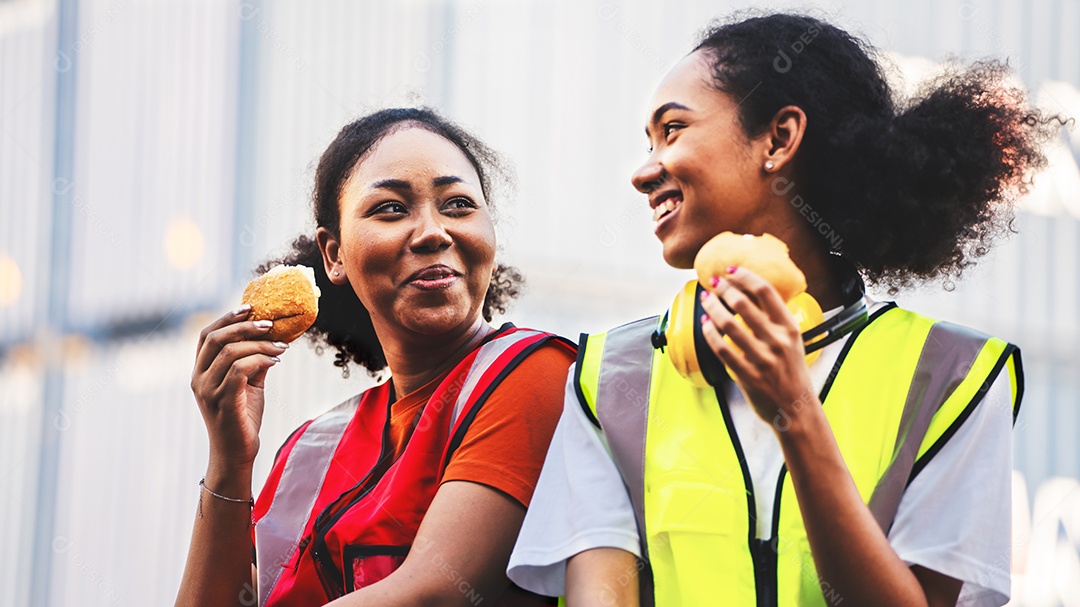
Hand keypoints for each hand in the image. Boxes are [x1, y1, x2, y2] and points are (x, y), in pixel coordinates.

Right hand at [190, 305, 286, 467]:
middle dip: (245, 326)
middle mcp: (199, 379)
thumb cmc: (242, 418)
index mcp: (200, 372)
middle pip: (216, 338)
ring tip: (282, 347)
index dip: (226, 318)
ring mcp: (209, 390)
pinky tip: (276, 361)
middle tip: (270, 324)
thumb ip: (253, 362)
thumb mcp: (248, 385)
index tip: (249, 308)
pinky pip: (240, 370)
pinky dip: (260, 360)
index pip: (206, 335)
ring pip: (231, 352)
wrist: (236, 453)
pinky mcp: (223, 401)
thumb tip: (271, 339)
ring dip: (260, 345)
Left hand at [698, 267, 817, 430]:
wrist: (796, 410)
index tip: (731, 269)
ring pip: (728, 324)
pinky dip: (709, 333)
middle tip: (714, 283)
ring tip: (706, 299)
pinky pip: (721, 349)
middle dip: (724, 288)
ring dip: (712, 307)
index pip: (766, 292)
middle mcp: (777, 341)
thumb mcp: (794, 343)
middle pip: (743, 304)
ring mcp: (762, 359)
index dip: (746, 276)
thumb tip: (754, 295)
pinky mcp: (747, 375)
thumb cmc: (792, 374)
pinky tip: (705, 324)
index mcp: (790, 329)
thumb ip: (778, 321)